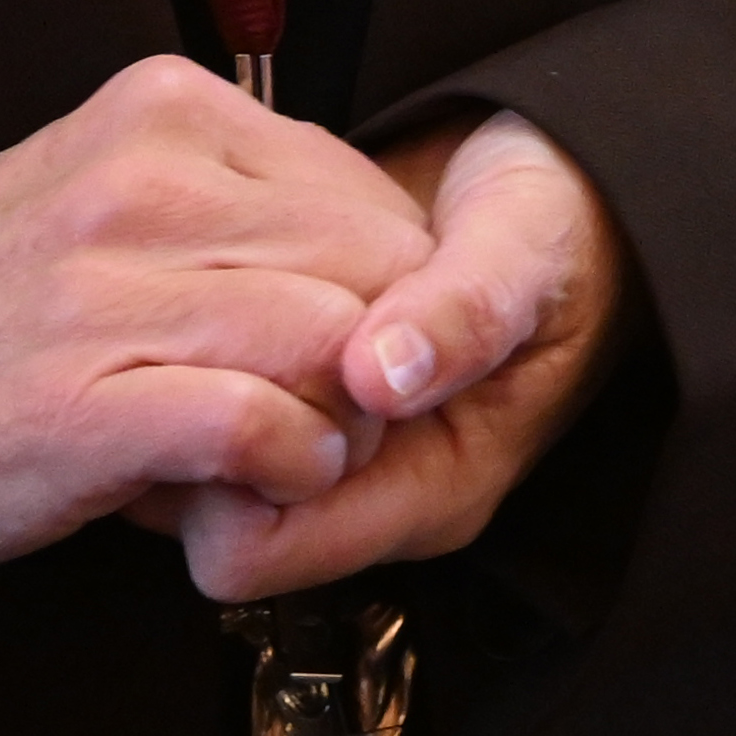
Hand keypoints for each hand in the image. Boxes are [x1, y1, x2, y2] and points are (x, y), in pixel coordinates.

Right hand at [0, 57, 436, 566]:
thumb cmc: (6, 302)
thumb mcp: (116, 191)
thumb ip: (241, 195)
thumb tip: (384, 247)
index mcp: (160, 113)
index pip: (364, 191)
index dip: (395, 286)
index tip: (368, 345)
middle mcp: (138, 183)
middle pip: (367, 265)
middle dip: (387, 354)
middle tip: (348, 408)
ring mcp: (105, 291)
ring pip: (330, 340)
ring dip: (346, 417)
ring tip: (305, 445)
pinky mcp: (84, 405)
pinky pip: (259, 425)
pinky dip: (291, 466)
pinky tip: (265, 480)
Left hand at [167, 110, 630, 604]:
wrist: (550, 187)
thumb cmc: (554, 228)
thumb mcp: (527, 253)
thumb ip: (466, 314)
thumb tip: (381, 373)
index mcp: (428, 491)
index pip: (253, 548)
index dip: (226, 466)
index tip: (241, 364)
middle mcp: (362, 483)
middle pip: (202, 510)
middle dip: (187, 420)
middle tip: (206, 313)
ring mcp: (322, 439)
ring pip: (184, 452)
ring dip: (180, 374)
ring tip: (212, 279)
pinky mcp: (292, 389)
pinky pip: (193, 393)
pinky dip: (189, 339)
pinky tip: (217, 266)